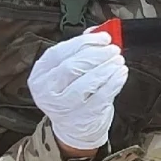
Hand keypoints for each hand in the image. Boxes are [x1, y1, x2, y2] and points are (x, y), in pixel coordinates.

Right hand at [28, 31, 127, 151]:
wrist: (74, 129)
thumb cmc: (72, 95)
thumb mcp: (68, 73)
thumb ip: (80, 51)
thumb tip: (98, 31)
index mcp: (40, 75)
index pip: (59, 52)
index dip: (84, 42)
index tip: (103, 37)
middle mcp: (47, 92)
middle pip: (73, 66)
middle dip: (97, 54)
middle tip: (113, 49)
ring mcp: (64, 107)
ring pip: (88, 82)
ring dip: (107, 67)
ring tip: (118, 60)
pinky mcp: (84, 117)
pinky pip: (102, 96)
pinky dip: (114, 82)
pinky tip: (121, 74)